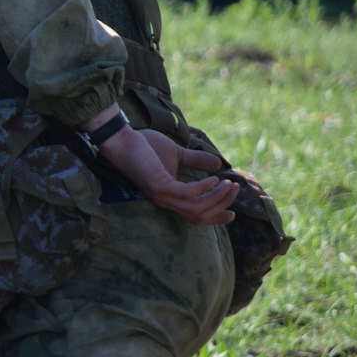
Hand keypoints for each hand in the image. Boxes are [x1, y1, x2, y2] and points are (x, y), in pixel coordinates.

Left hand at [97, 124, 238, 226]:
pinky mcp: (159, 185)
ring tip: (228, 184)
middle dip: (221, 205)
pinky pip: (187, 194)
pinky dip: (203, 189)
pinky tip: (213, 179)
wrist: (122, 138)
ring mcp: (162, 195)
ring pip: (196, 208)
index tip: (233, 214)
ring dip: (216, 197)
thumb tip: (218, 164)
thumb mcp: (176, 154)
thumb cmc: (144, 146)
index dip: (215, 218)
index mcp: (169, 197)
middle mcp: (165, 201)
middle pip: (199, 215)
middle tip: (235, 191)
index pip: (195, 216)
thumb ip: (195, 160)